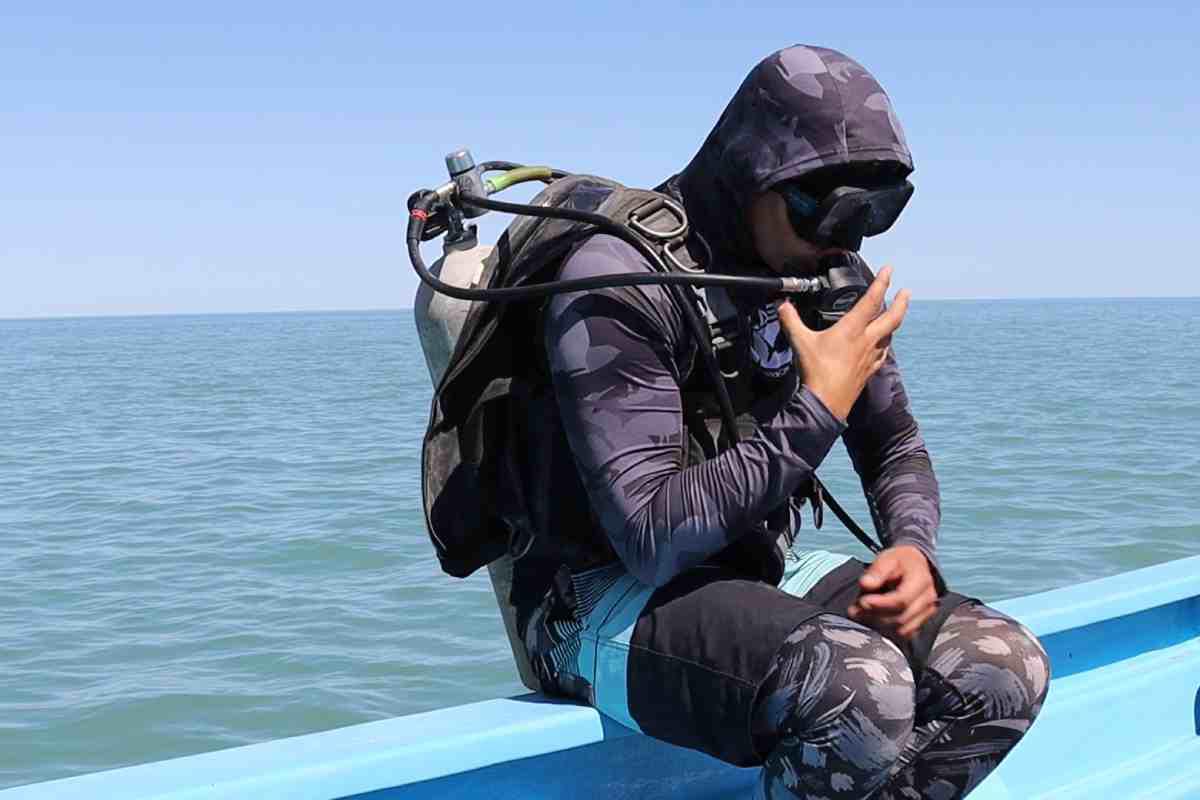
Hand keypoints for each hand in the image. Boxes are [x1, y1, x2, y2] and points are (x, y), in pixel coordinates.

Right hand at [776, 266, 909, 419]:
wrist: (826, 402)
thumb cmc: (816, 372)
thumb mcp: (800, 341)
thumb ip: (790, 320)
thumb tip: (782, 305)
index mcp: (851, 329)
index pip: (872, 300)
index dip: (882, 282)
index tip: (889, 270)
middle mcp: (866, 341)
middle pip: (892, 318)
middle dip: (901, 302)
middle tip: (906, 291)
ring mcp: (870, 356)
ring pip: (890, 335)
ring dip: (894, 322)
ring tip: (895, 315)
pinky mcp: (869, 371)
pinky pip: (883, 353)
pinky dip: (885, 344)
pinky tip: (883, 345)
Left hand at [847, 545, 938, 638]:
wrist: (916, 565)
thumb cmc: (900, 561)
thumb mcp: (887, 558)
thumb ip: (877, 571)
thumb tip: (865, 583)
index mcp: (921, 580)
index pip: (902, 599)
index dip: (880, 604)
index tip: (862, 601)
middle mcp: (928, 598)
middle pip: (901, 618)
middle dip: (875, 616)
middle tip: (855, 609)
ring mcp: (927, 612)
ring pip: (902, 629)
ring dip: (879, 624)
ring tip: (862, 613)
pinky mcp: (922, 621)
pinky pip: (905, 634)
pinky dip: (889, 630)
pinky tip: (875, 619)